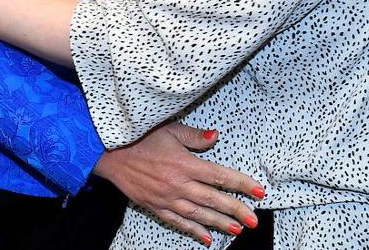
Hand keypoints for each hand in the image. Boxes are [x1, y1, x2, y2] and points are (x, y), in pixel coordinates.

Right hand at [93, 123, 263, 244]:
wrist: (110, 153)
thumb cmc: (140, 137)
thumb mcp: (169, 130)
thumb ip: (194, 136)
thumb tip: (216, 136)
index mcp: (185, 164)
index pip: (219, 175)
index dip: (241, 184)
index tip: (258, 191)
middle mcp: (179, 184)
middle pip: (213, 199)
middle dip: (236, 210)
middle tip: (253, 219)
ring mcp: (167, 198)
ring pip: (199, 214)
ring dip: (219, 223)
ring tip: (237, 230)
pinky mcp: (156, 206)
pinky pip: (178, 222)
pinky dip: (193, 231)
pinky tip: (206, 238)